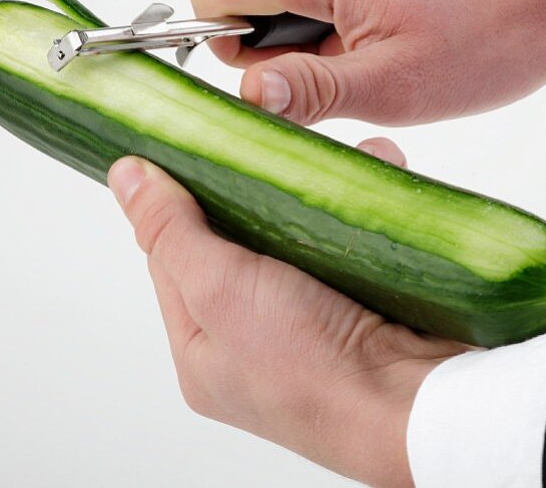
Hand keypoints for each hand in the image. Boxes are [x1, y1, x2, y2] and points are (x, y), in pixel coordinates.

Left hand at [108, 138, 467, 487]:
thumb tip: (126, 176)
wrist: (419, 406)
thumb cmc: (311, 367)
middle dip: (259, 186)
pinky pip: (349, 243)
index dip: (179, 196)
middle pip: (240, 240)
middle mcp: (253, 340)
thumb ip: (172, 230)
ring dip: (316, 193)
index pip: (172, 255)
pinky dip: (357, 210)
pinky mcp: (365, 305)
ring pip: (300, 235)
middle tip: (272, 139)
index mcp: (204, 348)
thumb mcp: (219, 288)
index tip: (198, 143)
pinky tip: (367, 179)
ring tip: (332, 155)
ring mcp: (312, 323)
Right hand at [188, 0, 545, 125]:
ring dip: (325, 25)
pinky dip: (349, 2)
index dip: (230, 40)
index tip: (284, 71)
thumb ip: (309, 88)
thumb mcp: (398, 84)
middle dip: (289, 40)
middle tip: (361, 64)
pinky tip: (405, 19)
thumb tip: (244, 95)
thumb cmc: (495, 32)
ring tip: (395, 42)